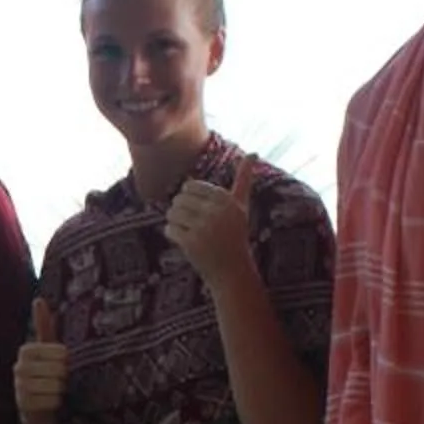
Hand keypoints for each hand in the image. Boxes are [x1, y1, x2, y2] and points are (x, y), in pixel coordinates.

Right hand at [15, 298, 66, 423]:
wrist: (38, 413)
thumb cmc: (47, 377)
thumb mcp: (48, 351)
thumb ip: (44, 326)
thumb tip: (39, 299)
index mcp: (26, 350)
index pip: (60, 352)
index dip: (66, 361)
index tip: (63, 366)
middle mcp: (19, 367)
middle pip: (58, 369)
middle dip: (64, 378)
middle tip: (60, 383)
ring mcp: (19, 387)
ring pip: (55, 386)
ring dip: (60, 392)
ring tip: (55, 393)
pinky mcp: (23, 406)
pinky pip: (50, 401)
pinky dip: (55, 404)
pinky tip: (51, 405)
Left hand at [164, 167, 254, 288]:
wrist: (232, 271)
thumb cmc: (235, 235)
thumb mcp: (241, 206)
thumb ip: (244, 179)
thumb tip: (253, 153)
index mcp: (226, 199)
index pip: (191, 186)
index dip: (190, 198)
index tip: (198, 210)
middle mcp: (216, 211)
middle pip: (179, 199)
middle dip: (181, 210)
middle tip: (191, 223)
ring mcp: (203, 227)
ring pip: (172, 213)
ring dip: (175, 222)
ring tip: (187, 230)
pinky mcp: (191, 243)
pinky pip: (169, 229)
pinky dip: (172, 234)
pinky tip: (184, 241)